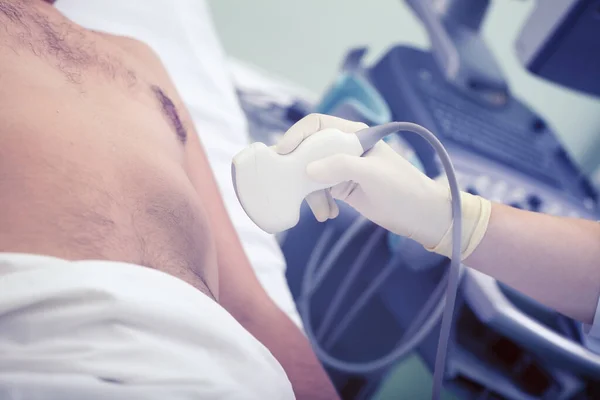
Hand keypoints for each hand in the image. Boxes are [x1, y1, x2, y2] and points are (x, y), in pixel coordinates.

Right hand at [277, 114, 490, 258]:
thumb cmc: (403, 189)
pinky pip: (318, 191)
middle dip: (298, 168)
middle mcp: (344, 148)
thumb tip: (308, 169)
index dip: (297, 135)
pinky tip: (327, 215)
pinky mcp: (342, 188)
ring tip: (321, 212)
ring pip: (310, 174)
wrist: (422, 216)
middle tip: (289, 186)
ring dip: (310, 193)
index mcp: (353, 135)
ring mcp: (342, 169)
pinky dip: (318, 203)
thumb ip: (341, 166)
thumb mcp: (372, 174)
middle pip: (308, 149)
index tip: (284, 153)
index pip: (316, 125)